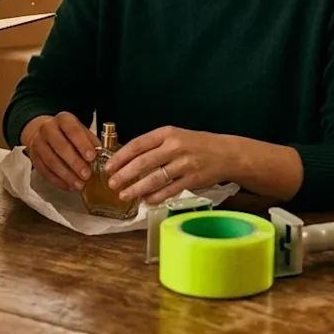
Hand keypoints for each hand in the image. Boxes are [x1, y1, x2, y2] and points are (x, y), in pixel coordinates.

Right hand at [20, 112, 100, 191]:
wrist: (43, 133)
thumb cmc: (68, 134)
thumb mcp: (80, 130)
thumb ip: (91, 141)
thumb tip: (102, 155)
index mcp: (63, 119)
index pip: (73, 130)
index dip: (82, 144)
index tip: (92, 157)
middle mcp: (48, 129)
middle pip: (60, 147)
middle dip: (75, 162)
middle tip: (87, 175)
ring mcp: (38, 143)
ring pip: (51, 161)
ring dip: (67, 175)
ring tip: (80, 185)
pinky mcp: (33, 158)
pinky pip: (45, 172)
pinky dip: (58, 181)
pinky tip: (69, 187)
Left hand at [105, 126, 235, 204]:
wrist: (226, 154)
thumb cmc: (196, 145)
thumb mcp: (174, 136)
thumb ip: (154, 145)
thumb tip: (127, 161)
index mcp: (167, 133)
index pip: (137, 145)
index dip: (120, 157)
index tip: (108, 167)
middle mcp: (175, 147)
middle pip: (143, 163)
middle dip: (124, 175)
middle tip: (112, 184)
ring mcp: (184, 164)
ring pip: (154, 179)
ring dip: (136, 189)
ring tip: (124, 195)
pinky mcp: (193, 180)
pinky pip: (169, 191)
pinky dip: (155, 197)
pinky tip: (146, 200)